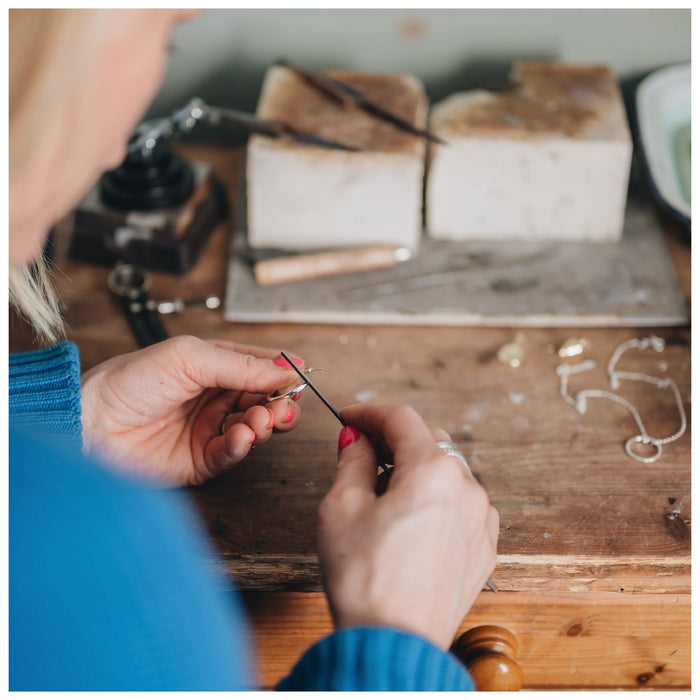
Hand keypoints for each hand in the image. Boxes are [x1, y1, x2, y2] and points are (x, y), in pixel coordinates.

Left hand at [80, 335, 303, 485]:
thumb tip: (286, 368)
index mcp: (212, 366)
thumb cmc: (130, 380)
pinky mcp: (200, 460)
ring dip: (264, 423)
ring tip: (261, 420)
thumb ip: (241, 365)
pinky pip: (232, 453)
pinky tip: (242, 436)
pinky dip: (243, 446)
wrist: (88, 423)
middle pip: (263, 400)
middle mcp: (214, 397)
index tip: (301, 374)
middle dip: (280, 402)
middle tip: (286, 405)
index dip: (282, 372)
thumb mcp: (190, 357)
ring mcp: (208, 429)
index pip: (259, 367)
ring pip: (254, 427)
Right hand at [317, 403, 498, 649]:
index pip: (401, 419)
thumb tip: (356, 439)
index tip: (349, 418)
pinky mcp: (484, 548)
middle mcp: (467, 488)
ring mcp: (481, 519)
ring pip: (448, 472)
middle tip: (360, 451)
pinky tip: (411, 518)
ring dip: (417, 469)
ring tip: (383, 493)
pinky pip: (462, 504)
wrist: (393, 643)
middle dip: (393, 439)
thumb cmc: (364, 578)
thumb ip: (351, 460)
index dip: (369, 413)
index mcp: (433, 471)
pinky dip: (437, 498)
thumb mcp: (341, 507)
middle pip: (429, 441)